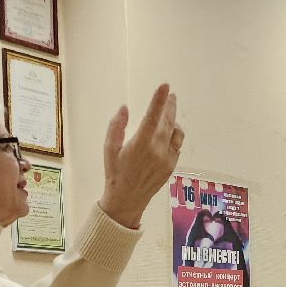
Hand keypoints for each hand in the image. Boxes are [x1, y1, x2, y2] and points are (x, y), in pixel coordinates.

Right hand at [99, 85, 183, 228]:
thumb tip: (125, 108)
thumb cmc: (115, 172)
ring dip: (174, 121)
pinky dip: (173, 136)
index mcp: (140, 144)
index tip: (165, 86)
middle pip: (168, 122)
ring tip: (169, 113)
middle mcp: (157, 151)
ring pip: (176, 134)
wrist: (126, 200)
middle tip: (170, 95)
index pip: (152, 117)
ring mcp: (167, 159)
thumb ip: (116, 126)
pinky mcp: (171, 167)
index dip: (159, 100)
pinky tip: (168, 133)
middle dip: (170, 106)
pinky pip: (176, 146)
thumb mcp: (109, 148)